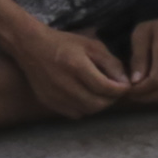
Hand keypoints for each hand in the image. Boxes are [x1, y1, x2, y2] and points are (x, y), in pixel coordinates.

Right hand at [10, 20, 134, 119]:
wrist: (31, 48)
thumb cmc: (65, 44)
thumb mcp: (93, 46)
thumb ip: (112, 64)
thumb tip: (126, 82)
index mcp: (76, 66)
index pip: (105, 87)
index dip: (120, 90)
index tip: (126, 85)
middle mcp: (63, 84)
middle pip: (97, 104)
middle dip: (112, 99)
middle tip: (116, 91)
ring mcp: (54, 95)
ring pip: (86, 111)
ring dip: (99, 105)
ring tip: (103, 93)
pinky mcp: (48, 102)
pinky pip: (73, 113)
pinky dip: (84, 108)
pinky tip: (86, 96)